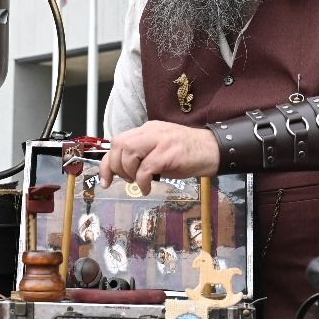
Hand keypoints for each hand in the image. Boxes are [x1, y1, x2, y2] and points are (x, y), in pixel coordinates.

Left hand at [99, 121, 219, 190]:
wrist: (214, 150)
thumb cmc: (188, 154)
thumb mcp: (160, 150)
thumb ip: (143, 155)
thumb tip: (124, 171)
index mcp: (147, 130)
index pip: (118, 141)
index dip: (107, 162)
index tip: (105, 180)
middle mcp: (151, 131)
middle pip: (120, 144)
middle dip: (116, 166)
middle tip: (126, 180)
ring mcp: (160, 140)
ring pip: (130, 152)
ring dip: (129, 172)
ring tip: (139, 182)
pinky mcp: (169, 153)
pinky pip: (146, 167)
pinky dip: (142, 181)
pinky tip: (147, 188)